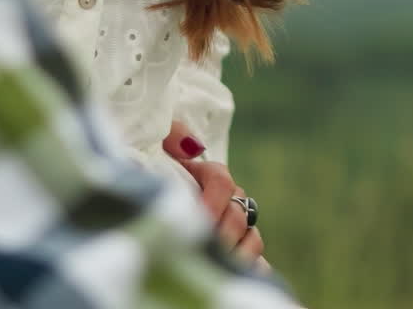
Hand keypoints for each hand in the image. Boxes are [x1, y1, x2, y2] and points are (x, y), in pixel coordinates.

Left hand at [162, 120, 264, 265]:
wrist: (152, 211)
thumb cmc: (152, 173)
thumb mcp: (157, 148)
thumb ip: (173, 137)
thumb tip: (194, 146)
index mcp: (210, 176)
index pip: (222, 181)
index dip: (211, 202)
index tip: (197, 219)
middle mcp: (230, 200)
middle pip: (237, 215)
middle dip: (221, 233)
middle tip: (202, 249)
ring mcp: (238, 229)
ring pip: (252, 239)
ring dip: (236, 253)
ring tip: (215, 264)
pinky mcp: (240, 254)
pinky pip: (260, 264)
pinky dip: (253, 270)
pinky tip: (235, 275)